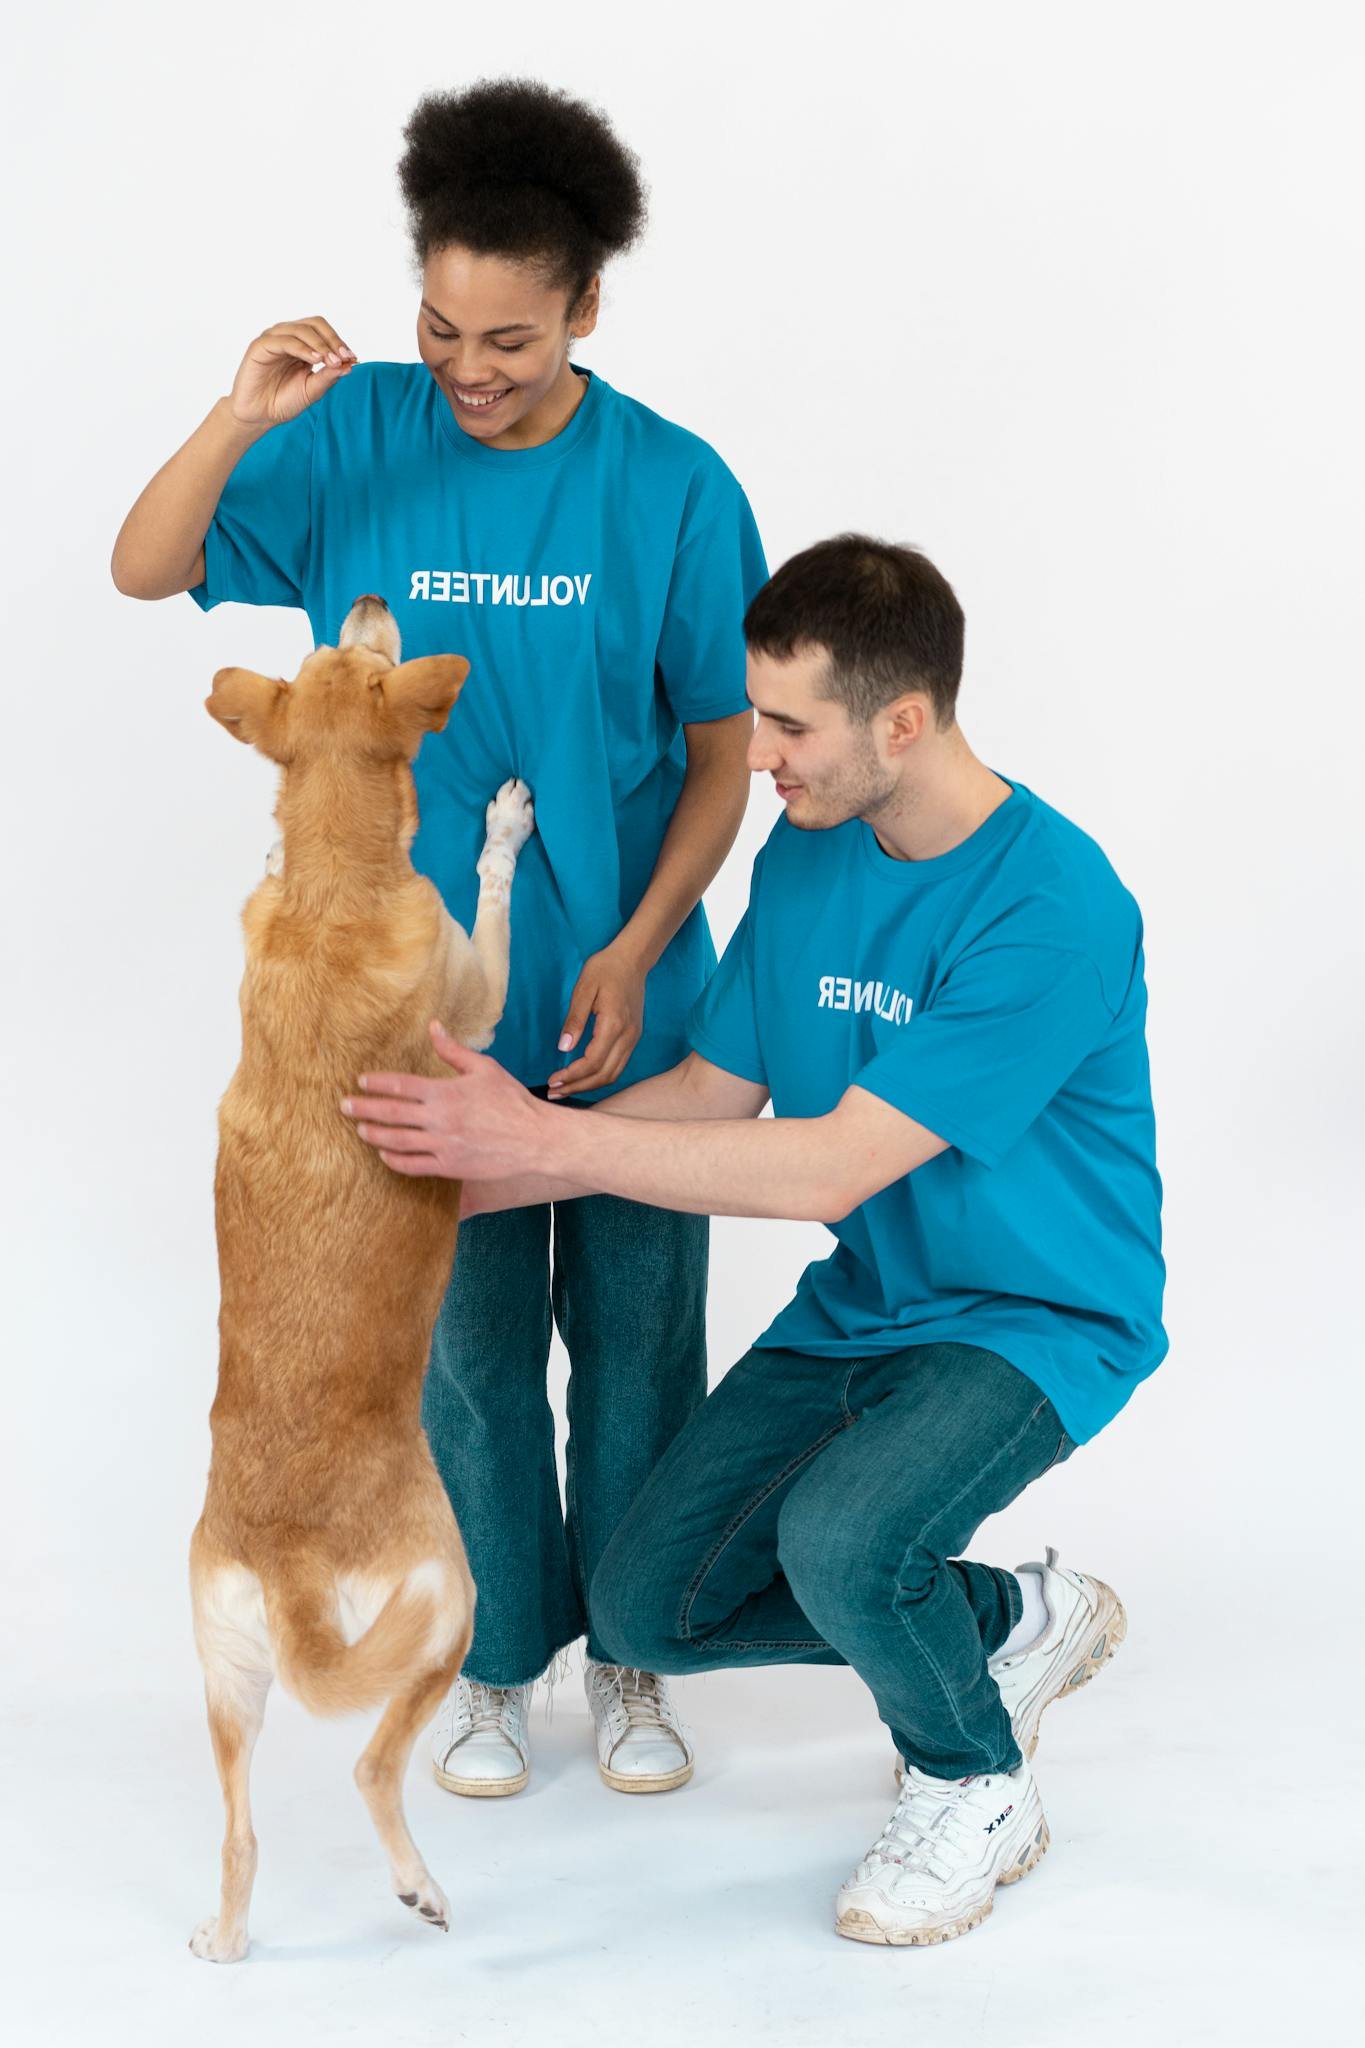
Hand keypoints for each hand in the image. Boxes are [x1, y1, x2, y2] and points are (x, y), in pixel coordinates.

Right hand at [229, 317, 356, 428]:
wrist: (258, 416)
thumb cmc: (283, 401)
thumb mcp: (312, 390)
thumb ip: (329, 377)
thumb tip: (350, 365)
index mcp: (302, 345)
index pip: (323, 331)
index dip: (339, 342)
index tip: (353, 359)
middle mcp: (288, 337)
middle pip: (314, 324)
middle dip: (333, 339)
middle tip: (344, 357)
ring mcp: (274, 339)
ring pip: (301, 330)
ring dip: (320, 344)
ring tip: (332, 361)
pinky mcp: (260, 346)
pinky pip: (284, 341)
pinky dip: (303, 349)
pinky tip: (316, 360)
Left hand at [342, 1021, 546, 1179]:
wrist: (535, 1139)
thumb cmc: (512, 1100)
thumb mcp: (485, 1069)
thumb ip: (454, 1051)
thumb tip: (433, 1027)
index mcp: (446, 1092)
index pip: (401, 1085)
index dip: (377, 1083)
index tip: (361, 1081)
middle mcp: (440, 1120)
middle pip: (392, 1114)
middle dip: (364, 1108)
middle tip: (344, 1106)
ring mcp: (443, 1146)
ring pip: (397, 1142)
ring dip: (374, 1135)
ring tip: (360, 1129)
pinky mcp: (450, 1167)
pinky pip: (413, 1166)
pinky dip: (394, 1161)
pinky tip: (384, 1155)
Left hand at [550, 942, 645, 1098]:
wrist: (632, 959)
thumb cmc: (605, 969)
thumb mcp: (584, 988)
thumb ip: (575, 1020)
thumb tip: (563, 1048)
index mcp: (614, 1024)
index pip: (593, 1062)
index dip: (572, 1075)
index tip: (552, 1079)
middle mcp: (628, 1036)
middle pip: (604, 1075)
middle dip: (578, 1087)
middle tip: (554, 1091)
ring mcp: (633, 1038)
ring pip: (613, 1074)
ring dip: (589, 1086)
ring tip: (566, 1089)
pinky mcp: (633, 1038)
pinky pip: (618, 1066)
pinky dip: (600, 1077)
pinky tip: (583, 1077)